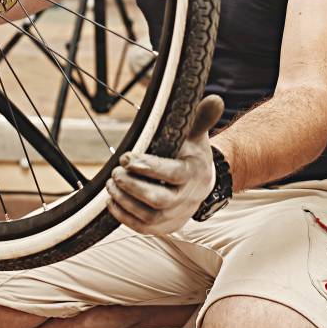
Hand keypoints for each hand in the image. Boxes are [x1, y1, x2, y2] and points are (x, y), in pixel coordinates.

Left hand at [106, 95, 224, 234]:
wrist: (201, 181)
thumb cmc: (191, 154)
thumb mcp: (196, 134)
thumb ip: (202, 118)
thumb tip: (214, 99)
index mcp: (194, 173)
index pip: (172, 174)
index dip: (148, 167)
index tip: (127, 158)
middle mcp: (187, 198)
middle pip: (158, 200)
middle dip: (133, 186)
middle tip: (116, 172)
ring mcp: (175, 216)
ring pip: (148, 216)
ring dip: (125, 200)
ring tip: (112, 183)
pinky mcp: (164, 227)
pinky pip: (142, 228)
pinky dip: (124, 216)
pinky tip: (112, 200)